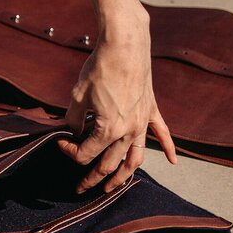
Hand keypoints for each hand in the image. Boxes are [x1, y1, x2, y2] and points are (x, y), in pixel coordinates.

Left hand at [57, 5, 176, 192]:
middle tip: (81, 187)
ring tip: (113, 187)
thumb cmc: (99, 68)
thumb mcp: (78, 96)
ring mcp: (142, 123)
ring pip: (135, 159)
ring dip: (123, 176)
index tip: (60, 143)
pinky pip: (162, 134)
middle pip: (109, 165)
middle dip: (92, 178)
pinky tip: (172, 161)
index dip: (69, 152)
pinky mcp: (151, 111)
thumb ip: (75, 119)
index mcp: (108, 130)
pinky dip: (168, 148)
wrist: (125, 44)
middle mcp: (128, 132)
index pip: (85, 154)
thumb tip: (74, 131)